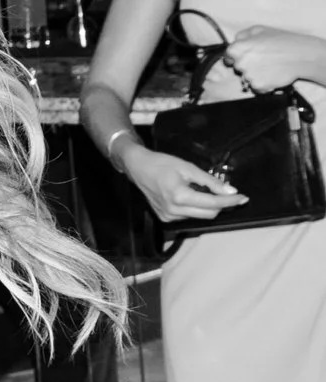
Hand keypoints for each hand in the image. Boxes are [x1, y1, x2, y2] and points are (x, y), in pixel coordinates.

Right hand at [119, 142, 243, 224]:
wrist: (137, 167)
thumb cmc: (162, 163)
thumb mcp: (188, 167)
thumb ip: (210, 181)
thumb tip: (230, 191)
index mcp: (179, 196)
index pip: (213, 204)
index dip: (230, 201)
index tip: (243, 198)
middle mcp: (173, 210)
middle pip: (209, 214)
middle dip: (222, 205)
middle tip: (229, 194)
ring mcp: (168, 217)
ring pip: (199, 216)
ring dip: (208, 207)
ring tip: (205, 192)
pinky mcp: (165, 218)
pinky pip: (188, 216)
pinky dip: (195, 208)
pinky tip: (190, 196)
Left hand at [214, 25, 325, 92]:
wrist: (300, 55)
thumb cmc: (281, 41)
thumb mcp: (258, 30)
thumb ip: (241, 35)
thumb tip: (234, 42)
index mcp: (237, 48)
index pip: (227, 56)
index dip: (236, 57)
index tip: (245, 57)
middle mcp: (240, 63)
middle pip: (238, 68)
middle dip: (247, 65)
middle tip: (262, 60)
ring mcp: (248, 76)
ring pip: (247, 78)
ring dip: (255, 75)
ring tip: (270, 67)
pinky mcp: (258, 86)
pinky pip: (256, 88)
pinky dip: (263, 84)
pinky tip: (272, 75)